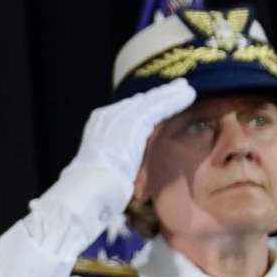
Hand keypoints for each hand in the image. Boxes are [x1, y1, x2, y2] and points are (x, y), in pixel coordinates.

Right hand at [51, 76, 199, 213]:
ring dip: (171, 95)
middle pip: (139, 102)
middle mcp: (107, 116)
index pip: (127, 109)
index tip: (162, 101)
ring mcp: (119, 118)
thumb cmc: (96, 186)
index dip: (146, 104)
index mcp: (98, 125)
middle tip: (179, 87)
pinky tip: (187, 96)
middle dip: (159, 95)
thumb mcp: (105, 164)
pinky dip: (173, 101)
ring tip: (187, 88)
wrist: (89, 189)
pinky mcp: (132, 123)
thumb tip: (127, 153)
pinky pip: (157, 108)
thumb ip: (117, 152)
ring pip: (150, 102)